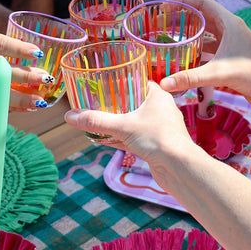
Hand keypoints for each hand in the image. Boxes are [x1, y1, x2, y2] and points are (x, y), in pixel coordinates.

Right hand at [0, 30, 53, 110]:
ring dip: (21, 99)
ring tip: (40, 101)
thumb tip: (35, 53)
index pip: (0, 45)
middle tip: (46, 78)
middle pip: (0, 71)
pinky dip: (12, 107)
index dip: (19, 49)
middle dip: (25, 76)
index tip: (37, 53)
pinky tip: (29, 108)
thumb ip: (3, 45)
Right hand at [64, 81, 195, 191]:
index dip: (123, 82)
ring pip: (135, 122)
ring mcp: (159, 128)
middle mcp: (160, 109)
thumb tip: (70, 116)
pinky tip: (107, 141)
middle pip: (135, 103)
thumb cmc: (158, 138)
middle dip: (117, 105)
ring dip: (119, 123)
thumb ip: (96, 121)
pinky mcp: (157, 144)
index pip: (138, 82)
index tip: (106, 85)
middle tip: (98, 103)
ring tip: (99, 121)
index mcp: (157, 96)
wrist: (180, 168)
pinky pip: (136, 137)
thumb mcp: (123, 126)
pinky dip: (123, 138)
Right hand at [160, 0, 250, 112]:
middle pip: (201, 17)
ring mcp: (230, 44)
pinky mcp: (230, 57)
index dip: (182, 1)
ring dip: (187, 36)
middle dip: (180, 19)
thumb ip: (190, 77)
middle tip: (161, 25)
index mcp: (229, 23)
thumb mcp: (219, 72)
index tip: (164, 8)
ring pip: (204, 34)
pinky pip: (208, 50)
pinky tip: (183, 60)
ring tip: (169, 40)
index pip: (202, 1)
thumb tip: (164, 83)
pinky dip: (195, 53)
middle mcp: (229, 30)